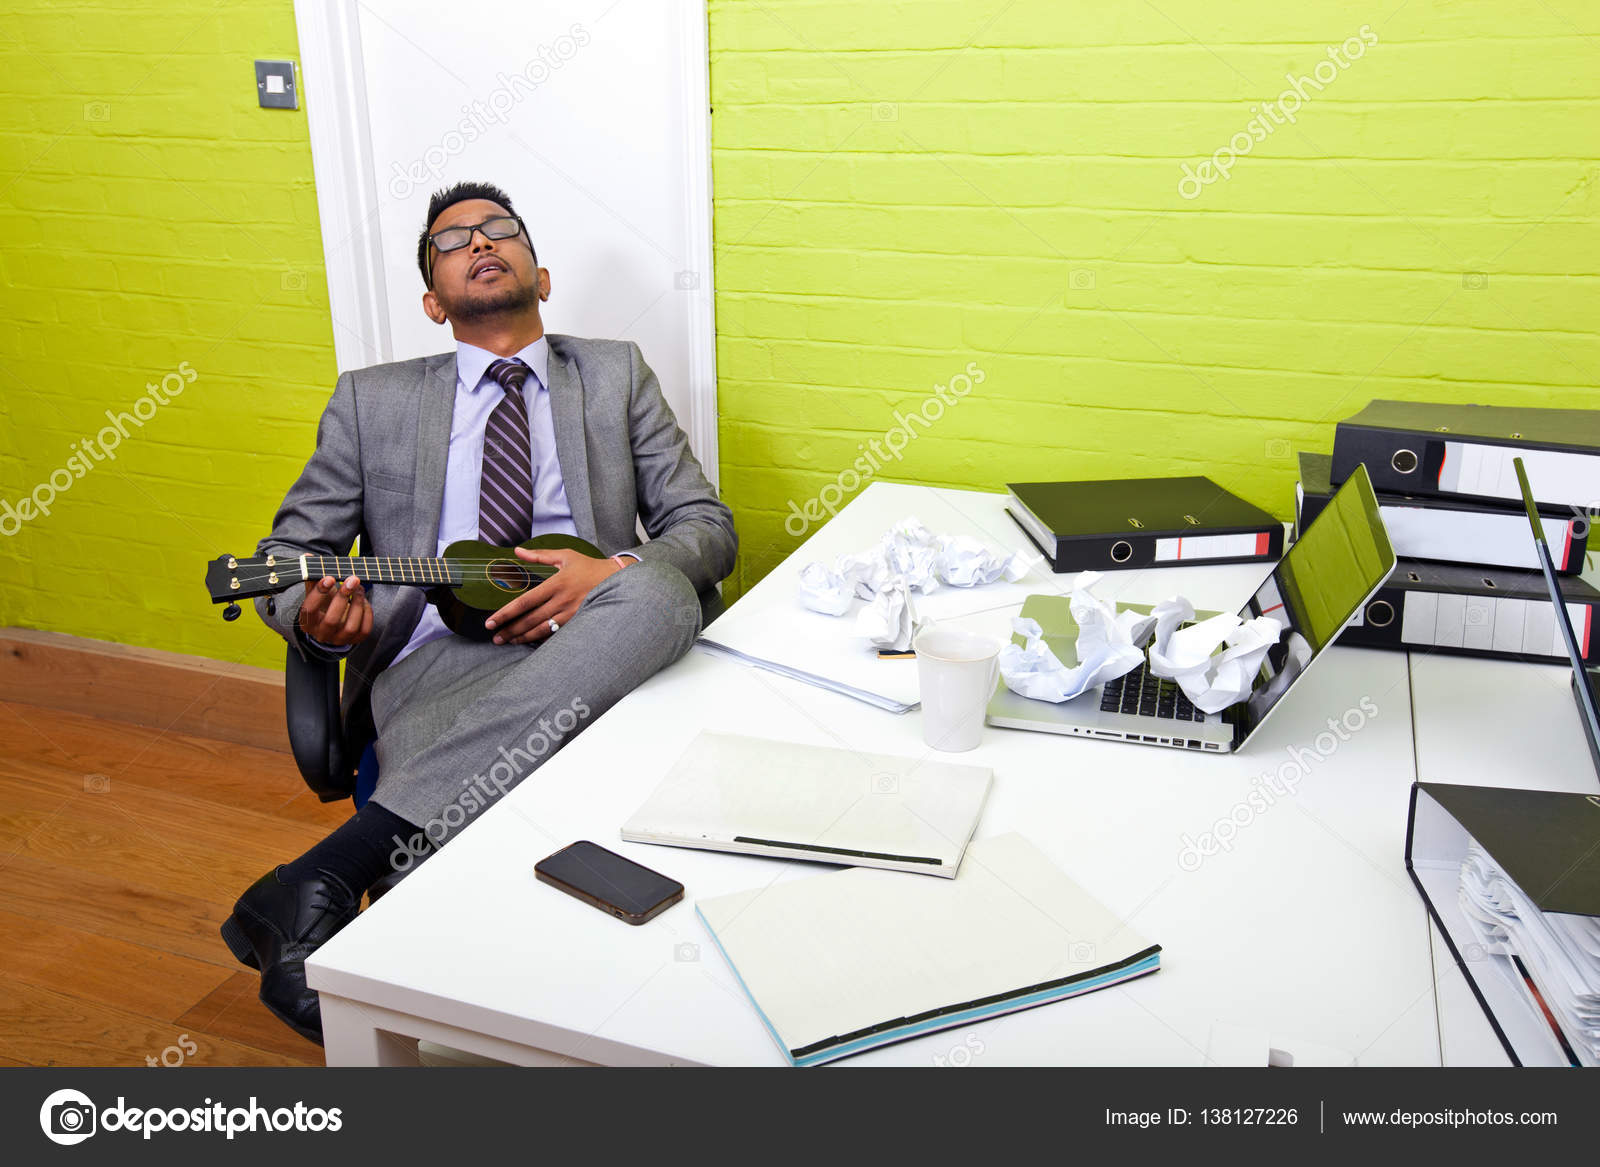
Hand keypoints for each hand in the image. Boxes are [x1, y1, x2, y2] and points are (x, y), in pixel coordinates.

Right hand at [298, 574, 371, 647]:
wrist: (332, 622)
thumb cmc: (322, 604)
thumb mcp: (315, 593)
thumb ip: (312, 577)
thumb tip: (308, 558)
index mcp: (307, 622)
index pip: (309, 610)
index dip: (318, 594)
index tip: (329, 578)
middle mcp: (322, 634)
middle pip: (331, 620)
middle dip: (343, 598)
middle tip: (352, 579)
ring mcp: (339, 639)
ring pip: (350, 626)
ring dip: (357, 604)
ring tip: (359, 588)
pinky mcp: (354, 640)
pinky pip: (364, 629)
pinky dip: (367, 613)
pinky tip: (364, 601)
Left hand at [483, 548, 624, 644]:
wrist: (617, 579)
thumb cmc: (588, 566)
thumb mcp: (565, 555)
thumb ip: (539, 554)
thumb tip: (517, 551)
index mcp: (556, 584)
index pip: (525, 602)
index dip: (506, 613)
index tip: (491, 621)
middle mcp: (562, 601)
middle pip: (530, 620)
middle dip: (510, 630)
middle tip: (495, 637)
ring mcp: (571, 614)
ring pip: (542, 630)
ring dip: (522, 637)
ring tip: (508, 641)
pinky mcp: (578, 622)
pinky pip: (556, 634)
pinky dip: (540, 639)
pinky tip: (528, 641)